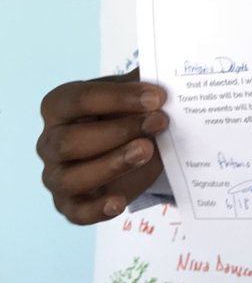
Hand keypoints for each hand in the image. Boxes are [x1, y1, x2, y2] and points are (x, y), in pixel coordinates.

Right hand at [37, 68, 168, 223]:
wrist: (132, 141)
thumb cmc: (128, 111)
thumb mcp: (135, 92)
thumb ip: (145, 83)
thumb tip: (170, 70)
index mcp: (60, 106)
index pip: (80, 100)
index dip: (119, 98)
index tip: (157, 98)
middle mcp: (49, 141)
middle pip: (70, 141)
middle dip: (119, 132)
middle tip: (159, 123)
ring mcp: (56, 175)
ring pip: (70, 177)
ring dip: (112, 164)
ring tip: (147, 151)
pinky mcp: (70, 204)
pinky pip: (76, 212)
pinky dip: (96, 210)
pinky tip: (119, 202)